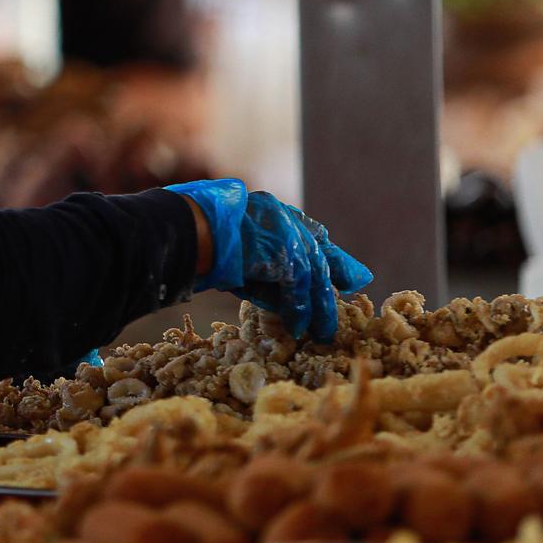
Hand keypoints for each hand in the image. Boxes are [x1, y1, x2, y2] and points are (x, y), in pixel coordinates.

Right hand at [165, 179, 373, 340]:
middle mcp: (285, 219)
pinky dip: (300, 311)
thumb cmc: (200, 240)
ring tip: (323, 331)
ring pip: (314, 276)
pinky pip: (299, 289)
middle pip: (318, 252)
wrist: (188, 231)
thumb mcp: (238, 249)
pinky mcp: (284, 256)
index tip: (336, 264)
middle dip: (338, 270)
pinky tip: (299, 328)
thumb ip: (262, 264)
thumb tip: (281, 293)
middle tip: (355, 283)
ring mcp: (287, 236)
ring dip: (319, 307)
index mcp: (272, 212)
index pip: (308, 231)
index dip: (322, 249)